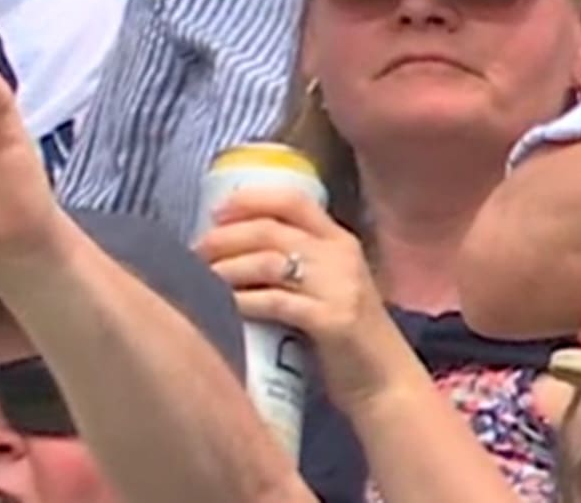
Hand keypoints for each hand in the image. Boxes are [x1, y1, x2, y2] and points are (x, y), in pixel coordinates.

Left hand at [195, 186, 401, 412]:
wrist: (385, 381)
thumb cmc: (348, 337)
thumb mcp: (331, 287)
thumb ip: (299, 266)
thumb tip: (235, 252)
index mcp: (341, 241)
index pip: (294, 201)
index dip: (251, 200)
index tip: (215, 211)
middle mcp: (341, 255)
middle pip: (272, 229)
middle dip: (225, 238)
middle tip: (195, 252)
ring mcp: (339, 286)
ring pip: (269, 262)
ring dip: (227, 269)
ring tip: (200, 279)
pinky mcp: (332, 320)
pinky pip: (276, 302)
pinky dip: (243, 301)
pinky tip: (223, 306)